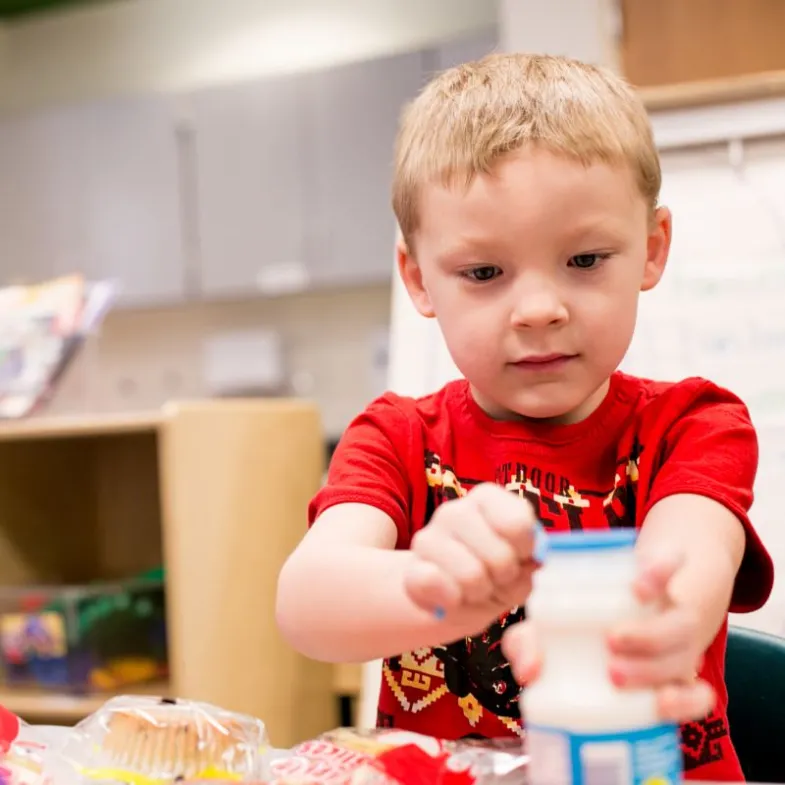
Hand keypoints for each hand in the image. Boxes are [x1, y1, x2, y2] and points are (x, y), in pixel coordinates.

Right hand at [404, 483, 542, 621]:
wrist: (454, 596)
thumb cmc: (496, 573)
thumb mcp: (522, 565)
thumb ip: (532, 558)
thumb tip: (529, 563)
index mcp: (486, 499)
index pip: (517, 523)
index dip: (526, 549)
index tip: (523, 556)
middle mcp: (454, 511)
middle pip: (499, 555)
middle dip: (505, 577)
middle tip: (497, 578)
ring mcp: (428, 539)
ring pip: (471, 576)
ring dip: (481, 593)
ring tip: (476, 589)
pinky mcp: (411, 570)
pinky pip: (435, 585)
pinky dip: (452, 602)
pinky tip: (452, 599)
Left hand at [502, 550, 714, 723]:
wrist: (623, 637)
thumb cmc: (583, 623)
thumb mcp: (557, 620)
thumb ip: (532, 639)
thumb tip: (528, 670)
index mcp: (645, 583)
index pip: (666, 564)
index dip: (659, 570)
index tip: (637, 586)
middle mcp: (669, 613)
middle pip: (677, 621)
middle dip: (648, 634)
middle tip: (612, 640)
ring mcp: (681, 649)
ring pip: (685, 656)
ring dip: (653, 667)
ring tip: (614, 674)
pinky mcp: (684, 683)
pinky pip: (699, 695)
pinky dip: (685, 701)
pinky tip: (660, 706)